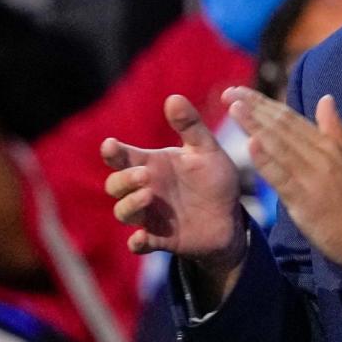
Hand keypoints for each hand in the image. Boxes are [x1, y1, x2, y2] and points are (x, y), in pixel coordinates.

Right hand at [102, 95, 246, 274]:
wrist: (231, 218)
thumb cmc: (214, 180)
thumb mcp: (206, 150)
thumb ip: (191, 126)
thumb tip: (173, 97)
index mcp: (153, 165)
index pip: (123, 157)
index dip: (113, 152)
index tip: (110, 145)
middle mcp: (145, 189)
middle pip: (115, 185)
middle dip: (123, 179)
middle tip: (144, 175)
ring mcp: (150, 215)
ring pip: (123, 212)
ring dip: (129, 205)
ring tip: (148, 196)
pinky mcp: (160, 238)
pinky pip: (140, 243)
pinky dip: (137, 242)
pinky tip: (141, 239)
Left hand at [223, 87, 341, 271]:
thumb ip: (336, 130)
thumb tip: (326, 99)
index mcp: (329, 146)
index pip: (291, 118)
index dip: (264, 104)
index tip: (241, 92)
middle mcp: (321, 156)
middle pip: (282, 126)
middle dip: (254, 108)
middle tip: (230, 93)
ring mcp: (313, 177)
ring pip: (280, 146)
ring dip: (255, 125)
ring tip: (234, 108)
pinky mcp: (306, 201)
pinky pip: (282, 177)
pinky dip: (266, 160)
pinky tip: (250, 145)